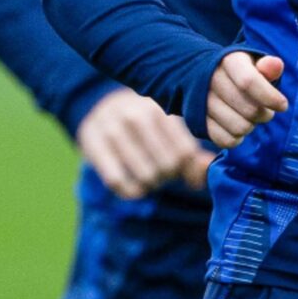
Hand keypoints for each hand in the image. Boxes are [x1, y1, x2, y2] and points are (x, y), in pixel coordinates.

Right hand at [76, 88, 212, 198]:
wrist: (100, 107)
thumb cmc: (144, 125)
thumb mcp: (168, 129)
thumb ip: (191, 153)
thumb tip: (205, 170)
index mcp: (159, 109)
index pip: (185, 152)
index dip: (187, 169)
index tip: (179, 168)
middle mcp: (134, 115)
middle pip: (167, 166)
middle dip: (168, 177)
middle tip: (162, 174)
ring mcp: (111, 129)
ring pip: (145, 176)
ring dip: (151, 185)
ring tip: (149, 179)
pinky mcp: (92, 144)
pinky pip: (117, 181)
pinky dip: (130, 191)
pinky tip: (134, 187)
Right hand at [203, 52, 287, 149]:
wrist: (205, 77)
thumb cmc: (240, 72)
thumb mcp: (253, 64)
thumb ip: (267, 67)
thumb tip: (276, 65)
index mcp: (227, 61)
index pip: (249, 82)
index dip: (270, 97)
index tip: (283, 105)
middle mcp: (209, 80)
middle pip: (249, 110)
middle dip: (264, 114)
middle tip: (264, 109)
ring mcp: (201, 102)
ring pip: (239, 127)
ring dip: (251, 126)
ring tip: (249, 117)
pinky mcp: (198, 121)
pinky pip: (225, 140)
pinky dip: (237, 138)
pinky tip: (237, 126)